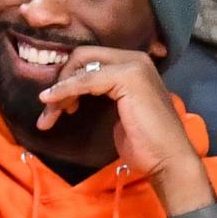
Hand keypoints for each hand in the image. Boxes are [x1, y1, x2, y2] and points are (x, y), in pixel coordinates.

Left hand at [37, 48, 214, 215]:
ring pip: (82, 66)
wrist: (167, 160)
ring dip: (60, 90)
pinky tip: (51, 101)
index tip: (56, 107)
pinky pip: (86, 79)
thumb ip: (102, 95)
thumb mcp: (118, 114)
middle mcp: (134, 59)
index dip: (68, 79)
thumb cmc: (144, 144)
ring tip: (49, 117)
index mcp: (133, 65)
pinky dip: (66, 89)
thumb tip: (73, 93)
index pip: (90, 60)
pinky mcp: (128, 77)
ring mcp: (133, 66)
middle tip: (49, 111)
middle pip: (83, 57)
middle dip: (61, 81)